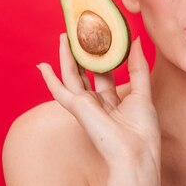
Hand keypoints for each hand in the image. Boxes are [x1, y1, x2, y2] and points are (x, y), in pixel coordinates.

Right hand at [37, 34, 160, 170]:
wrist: (136, 153)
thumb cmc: (142, 131)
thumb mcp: (143, 91)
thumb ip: (137, 66)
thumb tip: (134, 39)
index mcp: (113, 102)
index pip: (104, 74)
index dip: (102, 56)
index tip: (101, 38)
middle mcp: (97, 103)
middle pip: (85, 73)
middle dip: (81, 53)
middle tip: (78, 32)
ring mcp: (86, 106)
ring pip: (71, 76)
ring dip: (66, 57)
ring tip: (64, 36)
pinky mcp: (78, 107)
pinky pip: (60, 90)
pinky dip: (50, 79)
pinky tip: (42, 66)